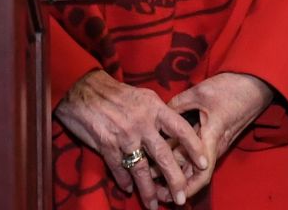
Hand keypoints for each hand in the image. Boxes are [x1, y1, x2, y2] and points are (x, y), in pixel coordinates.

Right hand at [54, 69, 206, 204]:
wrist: (83, 89)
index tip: (204, 163)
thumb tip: (174, 130)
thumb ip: (158, 113)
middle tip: (181, 198)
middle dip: (175, 179)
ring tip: (153, 205)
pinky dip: (123, 180)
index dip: (194, 147)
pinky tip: (128, 189)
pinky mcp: (106, 144)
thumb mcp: (143, 96)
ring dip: (148, 190)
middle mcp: (142, 123)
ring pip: (141, 168)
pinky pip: (119, 168)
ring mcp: (124, 135)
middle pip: (164, 155)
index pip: (181, 128)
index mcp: (154, 108)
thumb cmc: (116, 93)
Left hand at [164, 71, 275, 198]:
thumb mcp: (200, 93)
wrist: (254, 85)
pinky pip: (197, 155)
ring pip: (195, 164)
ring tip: (153, 177)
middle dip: (175, 183)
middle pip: (194, 172)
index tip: (171, 196)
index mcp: (212, 136)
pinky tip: (165, 158)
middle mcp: (215, 145)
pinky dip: (182, 160)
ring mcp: (216, 143)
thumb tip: (158, 115)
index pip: (202, 172)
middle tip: (153, 187)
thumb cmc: (231, 89)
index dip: (187, 187)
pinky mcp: (214, 138)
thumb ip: (178, 104)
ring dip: (177, 171)